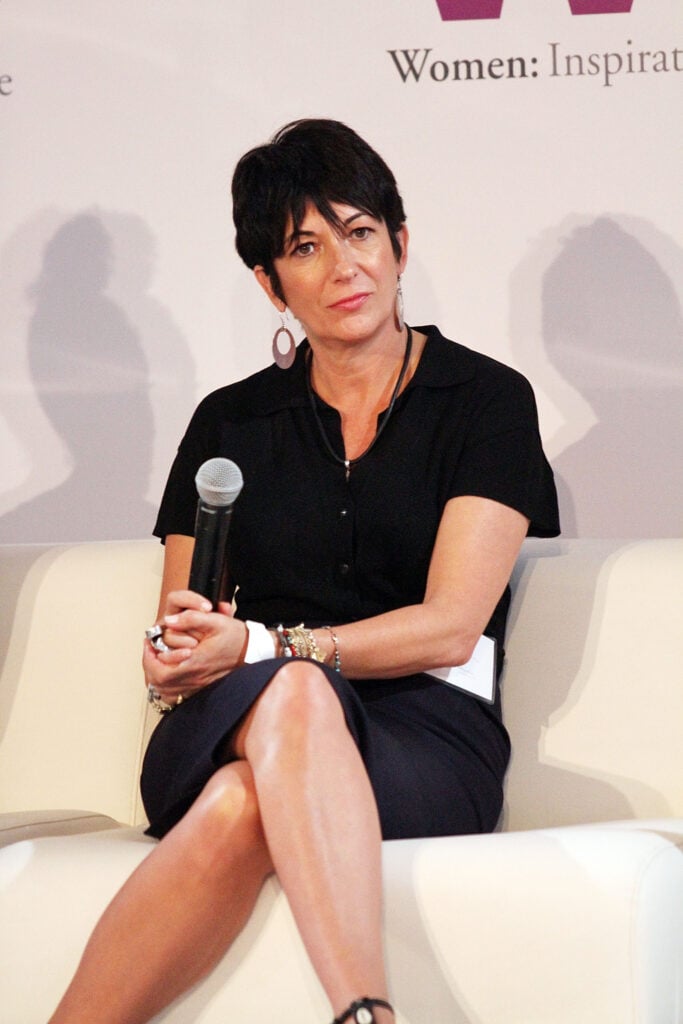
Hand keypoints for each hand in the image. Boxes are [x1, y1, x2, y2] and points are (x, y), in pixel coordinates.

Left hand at [143, 590, 246, 704]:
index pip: (159, 670)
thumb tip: (170, 621)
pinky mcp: (201, 689)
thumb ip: (191, 618)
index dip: (148, 657)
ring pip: (166, 691)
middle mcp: (194, 678)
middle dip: (150, 666)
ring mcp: (198, 686)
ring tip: (157, 661)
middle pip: (159, 682)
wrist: (253, 652)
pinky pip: (176, 696)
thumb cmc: (236, 639)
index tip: (149, 643)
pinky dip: (167, 687)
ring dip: (157, 675)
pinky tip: (168, 674)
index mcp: (195, 662)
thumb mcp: (216, 621)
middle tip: (150, 652)